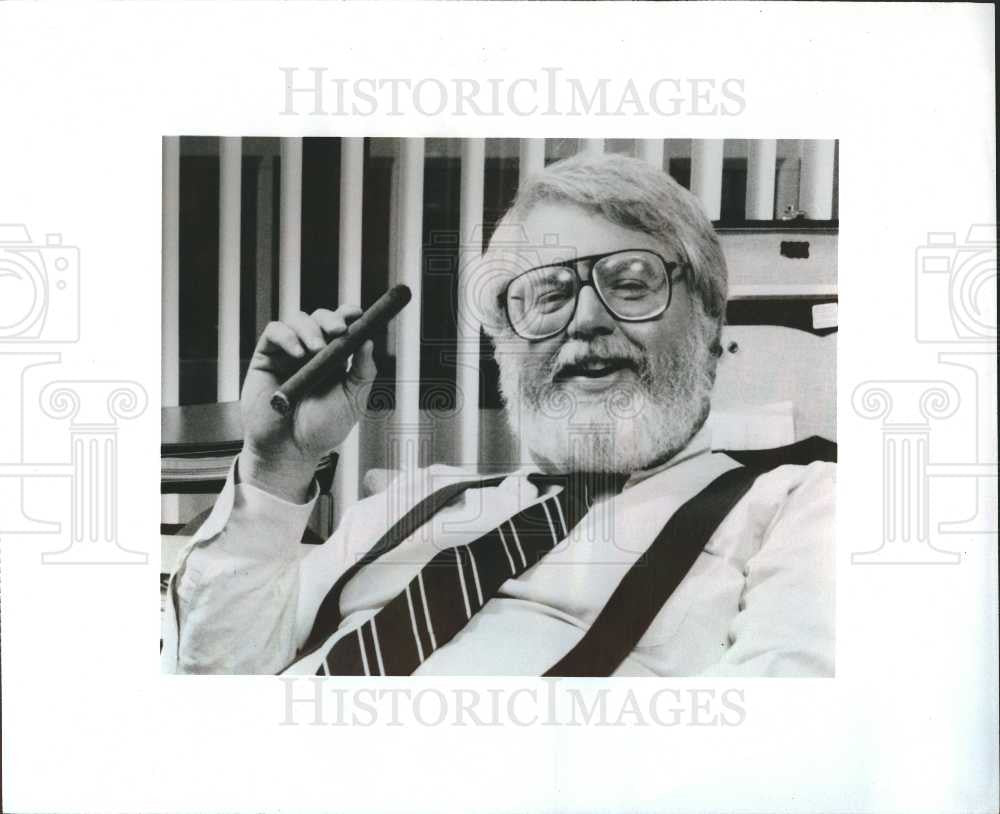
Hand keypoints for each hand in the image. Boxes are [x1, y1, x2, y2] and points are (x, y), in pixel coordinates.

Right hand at [239, 306, 376, 500]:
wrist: (290, 451)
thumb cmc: (321, 430)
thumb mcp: (352, 401)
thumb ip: (363, 372)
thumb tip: (368, 341)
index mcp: (335, 358)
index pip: (342, 328)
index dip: (349, 315)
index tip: (357, 314)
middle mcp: (311, 351)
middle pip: (320, 318)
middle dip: (330, 319)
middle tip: (338, 331)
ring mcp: (288, 353)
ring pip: (297, 320)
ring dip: (309, 328)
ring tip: (315, 349)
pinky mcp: (266, 357)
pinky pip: (273, 332)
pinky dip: (286, 336)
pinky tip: (297, 353)